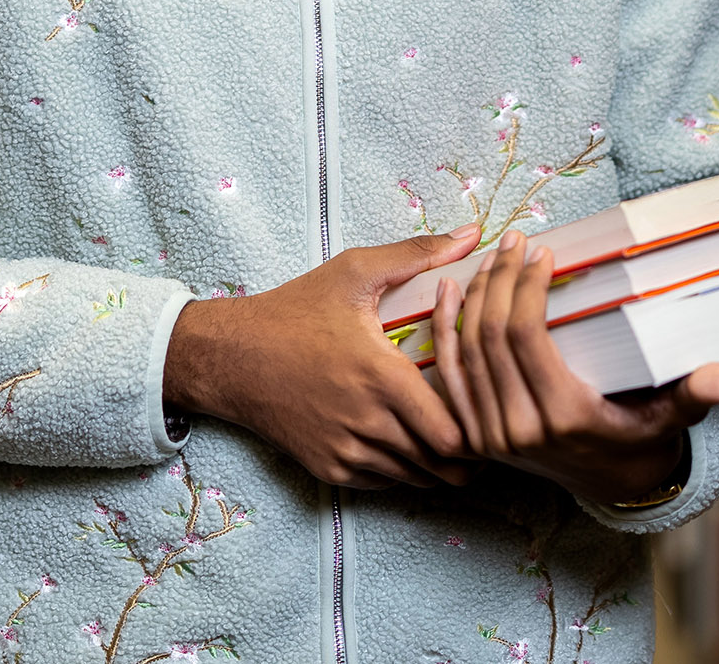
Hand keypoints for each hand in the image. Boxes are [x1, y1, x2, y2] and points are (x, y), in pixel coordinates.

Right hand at [163, 226, 482, 488]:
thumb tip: (471, 235)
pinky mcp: (329, 469)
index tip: (488, 406)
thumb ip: (417, 254)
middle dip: (469, 453)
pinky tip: (407, 438)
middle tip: (483, 428)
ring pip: (416, 479)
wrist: (231, 356)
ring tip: (449, 433)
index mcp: (381, 377)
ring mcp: (346, 451)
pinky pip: (385, 483)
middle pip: (442, 466)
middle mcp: (366, 423)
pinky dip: (403, 468)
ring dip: (437, 461)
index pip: (453, 434)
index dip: (479, 426)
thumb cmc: (294, 310)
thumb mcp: (354, 272)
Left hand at [431, 231, 718, 505]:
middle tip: (515, 242)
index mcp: (564, 417)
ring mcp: (490, 435)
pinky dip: (442, 331)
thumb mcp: (672, 417)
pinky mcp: (474, 435)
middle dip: (499, 280)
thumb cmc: (643, 439)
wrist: (612, 489)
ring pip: (464, 351)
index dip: (527, 288)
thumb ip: (700, 394)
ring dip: (472, 296)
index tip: (543, 253)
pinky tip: (446, 291)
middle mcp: (519, 429)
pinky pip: (448, 375)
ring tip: (489, 256)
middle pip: (490, 336)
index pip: (526, 337)